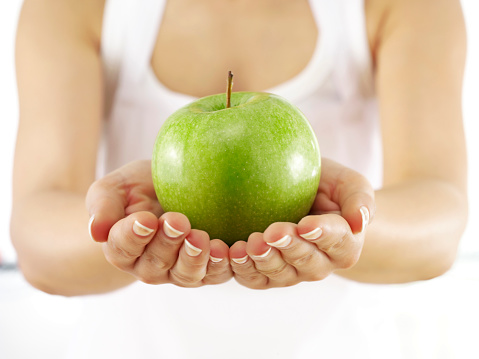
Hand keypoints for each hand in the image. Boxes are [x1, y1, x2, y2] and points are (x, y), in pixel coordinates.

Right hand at [86, 160, 231, 286]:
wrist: (166, 190)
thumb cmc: (138, 188)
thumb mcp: (116, 187)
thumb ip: (102, 205)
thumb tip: (96, 231)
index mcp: (122, 248)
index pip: (123, 247)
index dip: (133, 236)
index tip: (145, 219)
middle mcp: (148, 266)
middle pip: (156, 263)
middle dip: (167, 243)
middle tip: (178, 221)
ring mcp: (178, 270)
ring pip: (185, 274)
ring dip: (194, 258)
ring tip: (201, 238)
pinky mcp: (206, 268)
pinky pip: (214, 274)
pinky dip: (221, 265)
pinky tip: (227, 250)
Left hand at [229, 158, 374, 288]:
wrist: (304, 197)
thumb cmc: (327, 186)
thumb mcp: (348, 183)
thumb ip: (360, 198)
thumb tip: (359, 221)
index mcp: (344, 244)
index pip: (336, 241)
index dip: (322, 234)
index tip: (306, 224)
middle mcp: (319, 264)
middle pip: (306, 262)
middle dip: (289, 248)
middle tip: (272, 232)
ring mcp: (292, 272)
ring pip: (279, 274)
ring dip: (263, 261)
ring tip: (250, 244)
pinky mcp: (266, 274)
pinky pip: (255, 278)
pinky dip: (242, 270)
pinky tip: (232, 254)